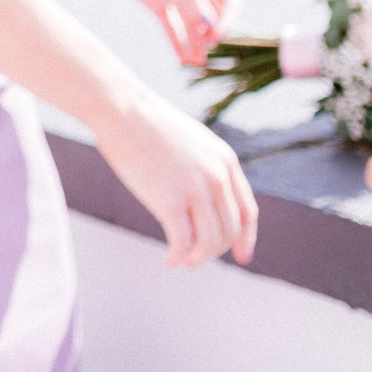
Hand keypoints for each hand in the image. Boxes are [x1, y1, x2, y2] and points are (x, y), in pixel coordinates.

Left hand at [79, 0, 238, 65]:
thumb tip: (209, 24)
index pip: (228, 1)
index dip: (226, 22)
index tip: (215, 38)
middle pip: (212, 15)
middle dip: (212, 36)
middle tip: (205, 55)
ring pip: (192, 24)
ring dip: (195, 43)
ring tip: (194, 63)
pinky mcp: (155, 1)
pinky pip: (172, 26)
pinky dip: (178, 41)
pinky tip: (181, 59)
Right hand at [93, 91, 258, 266]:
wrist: (122, 110)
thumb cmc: (146, 123)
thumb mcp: (190, 141)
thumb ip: (204, 166)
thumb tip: (203, 196)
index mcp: (225, 161)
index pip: (248, 212)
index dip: (246, 239)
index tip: (241, 258)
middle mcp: (218, 177)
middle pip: (229, 230)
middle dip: (216, 251)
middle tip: (197, 257)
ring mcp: (196, 189)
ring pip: (210, 242)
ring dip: (198, 258)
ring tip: (184, 261)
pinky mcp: (170, 201)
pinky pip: (182, 242)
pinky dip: (177, 257)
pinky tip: (168, 261)